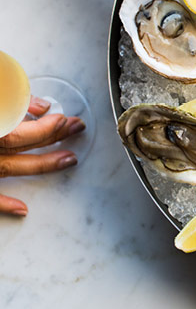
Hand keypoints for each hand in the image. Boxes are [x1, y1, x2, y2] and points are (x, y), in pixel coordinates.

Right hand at [0, 96, 84, 216]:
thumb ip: (12, 100)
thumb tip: (42, 107)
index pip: (17, 128)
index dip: (43, 125)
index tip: (62, 119)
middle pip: (18, 143)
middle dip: (51, 136)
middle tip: (76, 128)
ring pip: (9, 167)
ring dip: (41, 164)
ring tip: (69, 159)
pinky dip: (3, 204)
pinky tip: (24, 208)